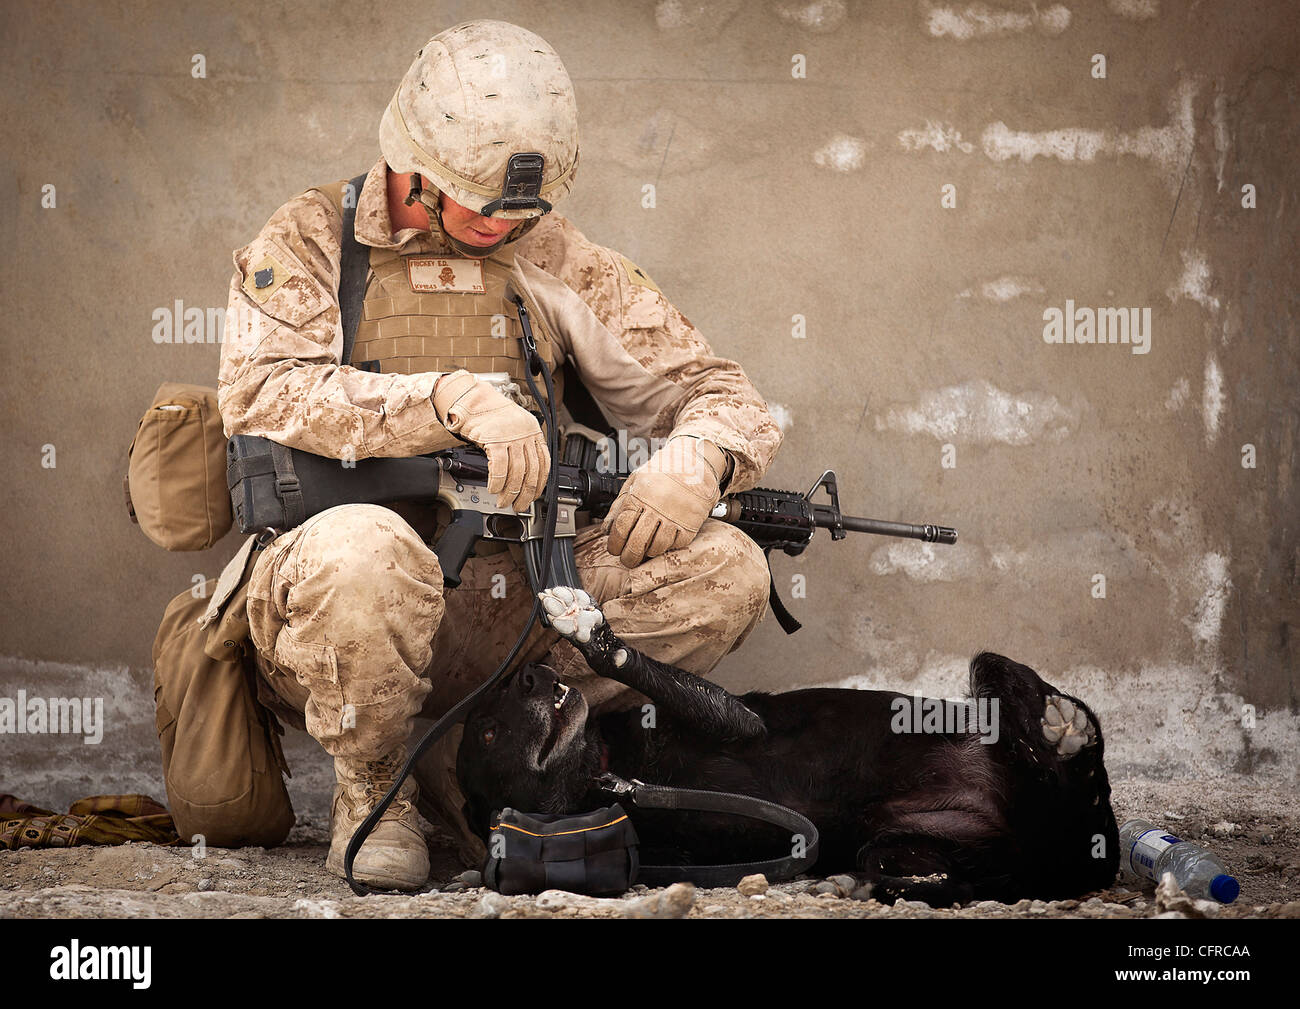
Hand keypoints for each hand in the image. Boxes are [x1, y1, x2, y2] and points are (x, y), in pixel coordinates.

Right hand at [433, 370, 548, 511]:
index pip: (544, 464)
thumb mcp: (514, 428)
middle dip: (525, 493)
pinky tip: (493, 488)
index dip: (539, 484)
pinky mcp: (495, 439)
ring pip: (517, 472)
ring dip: (510, 492)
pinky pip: (500, 467)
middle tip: (519, 506)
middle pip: (531, 471)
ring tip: (503, 501)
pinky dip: (497, 482)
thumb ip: (521, 447)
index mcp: (533, 432)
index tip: (533, 496)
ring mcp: (511, 437)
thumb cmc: (490, 415)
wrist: (472, 399)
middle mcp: (526, 434)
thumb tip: (522, 476)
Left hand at [602, 436, 726, 567]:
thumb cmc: (664, 471)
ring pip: (656, 547)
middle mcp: (657, 507)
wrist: (696, 465)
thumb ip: (619, 504)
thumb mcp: (636, 480)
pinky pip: (675, 545)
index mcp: (640, 495)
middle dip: (628, 556)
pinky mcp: (690, 524)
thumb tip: (606, 528)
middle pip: (636, 542)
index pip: (621, 527)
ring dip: (647, 553)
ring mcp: (675, 517)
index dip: (615, 543)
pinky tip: (662, 542)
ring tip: (644, 551)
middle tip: (626, 559)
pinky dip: (667, 548)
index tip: (614, 549)